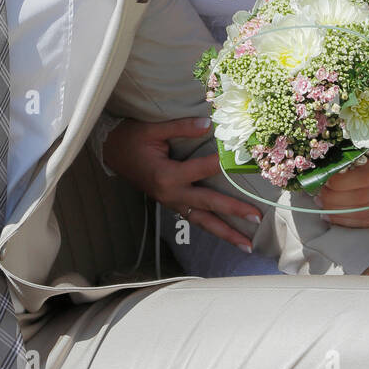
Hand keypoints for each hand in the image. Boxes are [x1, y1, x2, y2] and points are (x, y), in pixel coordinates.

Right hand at [103, 116, 261, 250]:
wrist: (112, 153)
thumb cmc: (132, 139)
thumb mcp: (154, 129)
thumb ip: (182, 127)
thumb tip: (208, 124)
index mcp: (167, 175)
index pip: (202, 169)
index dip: (221, 163)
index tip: (241, 159)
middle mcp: (171, 194)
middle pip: (208, 204)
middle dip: (233, 211)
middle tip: (257, 217)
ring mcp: (171, 202)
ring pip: (203, 221)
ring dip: (226, 233)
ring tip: (247, 244)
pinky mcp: (172, 204)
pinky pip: (195, 219)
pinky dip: (212, 227)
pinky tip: (228, 234)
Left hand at [317, 141, 368, 227]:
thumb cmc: (368, 152)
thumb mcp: (359, 147)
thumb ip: (345, 158)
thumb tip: (321, 173)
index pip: (366, 176)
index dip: (343, 183)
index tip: (326, 182)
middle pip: (364, 197)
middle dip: (336, 199)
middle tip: (319, 196)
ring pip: (365, 212)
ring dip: (338, 212)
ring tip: (322, 205)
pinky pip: (368, 222)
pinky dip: (346, 221)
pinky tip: (331, 217)